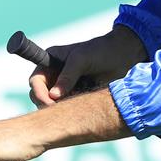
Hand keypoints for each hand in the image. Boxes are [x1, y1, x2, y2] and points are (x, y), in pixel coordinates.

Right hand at [29, 24, 147, 108]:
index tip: (49, 102)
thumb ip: (67, 76)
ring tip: (80, 100)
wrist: (124, 56)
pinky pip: (68, 108)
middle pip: (41, 96)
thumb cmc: (101, 51)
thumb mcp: (82, 59)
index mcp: (50, 61)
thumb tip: (53, 95)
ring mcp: (66, 87)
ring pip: (54, 105)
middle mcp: (55, 75)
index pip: (36, 80)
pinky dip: (73, 109)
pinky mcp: (77, 96)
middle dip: (48, 104)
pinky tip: (85, 103)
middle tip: (63, 108)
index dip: (39, 92)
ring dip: (62, 107)